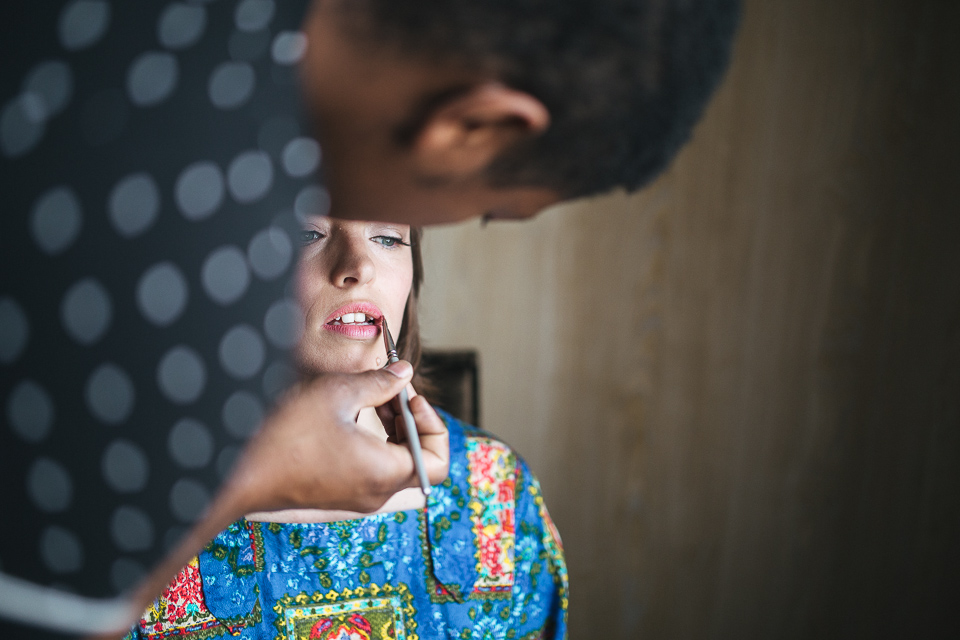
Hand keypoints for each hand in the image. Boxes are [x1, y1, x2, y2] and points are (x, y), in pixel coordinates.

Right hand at [119, 361, 447, 636]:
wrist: (234, 473)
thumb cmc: (284, 435)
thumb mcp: (336, 394)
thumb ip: (379, 383)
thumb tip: (405, 373)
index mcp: (385, 473)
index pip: (439, 461)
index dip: (433, 425)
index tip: (410, 397)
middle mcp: (376, 493)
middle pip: (420, 462)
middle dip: (413, 422)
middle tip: (392, 392)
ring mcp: (356, 497)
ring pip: (395, 464)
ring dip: (392, 431)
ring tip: (371, 399)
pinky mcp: (337, 494)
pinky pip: (372, 469)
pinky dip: (373, 442)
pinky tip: (350, 415)